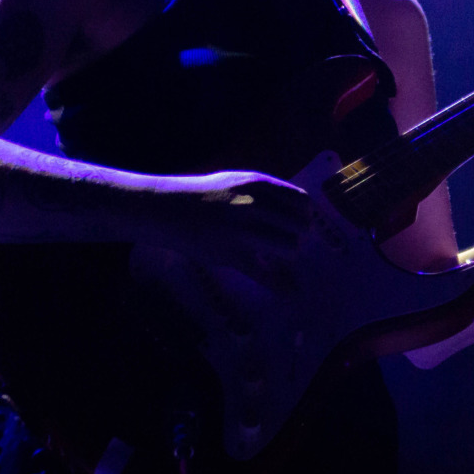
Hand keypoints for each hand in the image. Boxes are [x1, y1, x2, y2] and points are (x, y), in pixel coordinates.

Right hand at [173, 170, 311, 288]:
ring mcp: (243, 231)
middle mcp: (255, 206)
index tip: (299, 222)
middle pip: (300, 226)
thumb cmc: (206, 195)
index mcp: (259, 185)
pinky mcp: (232, 255)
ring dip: (288, 254)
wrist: (169, 208)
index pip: (302, 202)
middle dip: (300, 236)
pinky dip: (280, 286)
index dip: (304, 215)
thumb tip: (300, 208)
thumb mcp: (239, 181)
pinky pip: (265, 275)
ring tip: (277, 254)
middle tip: (290, 241)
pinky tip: (289, 292)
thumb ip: (268, 192)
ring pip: (289, 248)